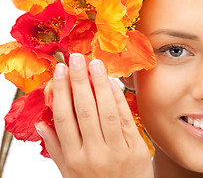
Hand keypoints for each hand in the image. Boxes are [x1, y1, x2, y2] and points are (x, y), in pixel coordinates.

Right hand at [35, 53, 153, 177]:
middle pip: (84, 111)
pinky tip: (113, 83)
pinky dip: (119, 99)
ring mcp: (117, 151)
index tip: (60, 71)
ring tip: (95, 64)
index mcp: (74, 159)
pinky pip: (126, 119)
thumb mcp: (70, 172)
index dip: (61, 92)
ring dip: (100, 85)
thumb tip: (42, 123)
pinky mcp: (136, 149)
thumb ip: (56, 148)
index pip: (64, 118)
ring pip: (106, 112)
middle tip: (76, 58)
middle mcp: (94, 154)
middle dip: (79, 81)